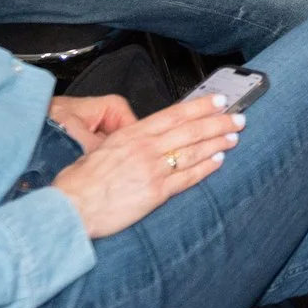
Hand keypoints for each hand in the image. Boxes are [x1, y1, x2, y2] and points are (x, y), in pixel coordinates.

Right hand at [49, 95, 242, 239]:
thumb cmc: (79, 182)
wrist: (70, 208)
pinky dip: (205, 168)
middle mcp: (145, 148)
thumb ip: (126, 141)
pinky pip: (187, 178)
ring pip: (193, 151)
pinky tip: (217, 162)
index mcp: (132, 133)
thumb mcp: (101, 148)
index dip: (201, 106)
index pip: (175, 114)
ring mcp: (152, 170)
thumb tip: (145, 138)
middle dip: (218, 122)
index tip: (219, 99)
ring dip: (217, 143)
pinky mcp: (155, 193)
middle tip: (237, 118)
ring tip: (233, 137)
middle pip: (190, 130)